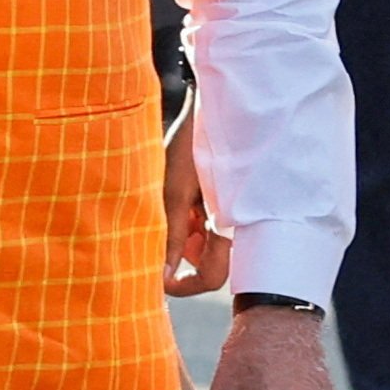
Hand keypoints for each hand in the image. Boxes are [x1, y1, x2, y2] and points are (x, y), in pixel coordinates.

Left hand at [160, 105, 228, 295]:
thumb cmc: (194, 143)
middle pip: (204, 260)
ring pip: (202, 242)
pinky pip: (205, 222)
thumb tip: (162, 277)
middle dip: (180, 249)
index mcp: (227, 224)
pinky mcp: (224, 199)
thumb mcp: (175, 191)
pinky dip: (189, 215)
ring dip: (183, 230)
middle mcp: (232, 223)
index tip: (157, 276)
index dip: (182, 284)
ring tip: (172, 199)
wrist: (214, 105)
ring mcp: (228, 212)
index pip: (209, 277)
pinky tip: (182, 191)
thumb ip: (172, 236)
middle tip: (165, 222)